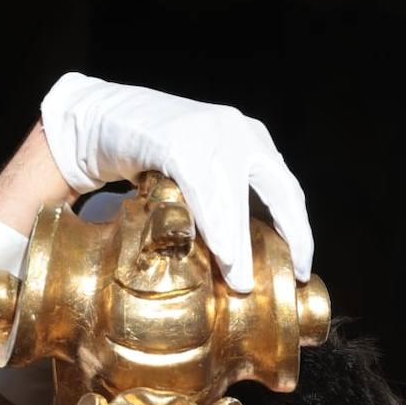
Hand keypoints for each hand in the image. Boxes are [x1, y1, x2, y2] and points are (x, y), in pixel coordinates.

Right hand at [40, 72, 312, 292]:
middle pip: (278, 192)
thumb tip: (241, 257)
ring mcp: (211, 134)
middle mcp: (240, 132)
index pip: (288, 190)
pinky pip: (204, 192)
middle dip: (293, 236)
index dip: (300, 230)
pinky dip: (215, 226)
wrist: (102, 121)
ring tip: (242, 283)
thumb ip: (224, 199)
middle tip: (294, 275)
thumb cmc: (152, 157)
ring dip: (240, 246)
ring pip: (236, 199)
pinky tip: (222, 253)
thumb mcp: (201, 173)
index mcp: (252, 141)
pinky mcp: (179, 144)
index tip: (303, 267)